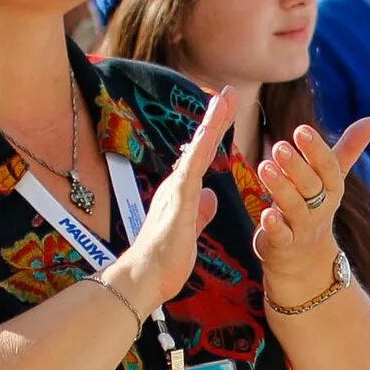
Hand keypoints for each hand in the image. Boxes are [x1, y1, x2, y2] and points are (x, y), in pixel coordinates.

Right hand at [106, 88, 232, 319]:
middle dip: (214, 118)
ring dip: (210, 124)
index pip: (204, 156)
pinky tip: (208, 134)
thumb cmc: (165, 260)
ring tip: (222, 100)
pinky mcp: (177, 202)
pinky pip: (191, 170)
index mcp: (184, 192)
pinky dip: (200, 150)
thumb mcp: (191, 230)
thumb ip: (199, 212)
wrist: (143, 278)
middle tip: (226, 92)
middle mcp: (178, 185)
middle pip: (201, 145)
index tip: (226, 109)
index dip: (215, 133)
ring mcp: (176, 191)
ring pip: (197, 150)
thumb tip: (209, 197)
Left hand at [252, 118, 369, 298]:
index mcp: (332, 189)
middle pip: (312, 186)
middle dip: (297, 166)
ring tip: (264, 167)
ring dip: (281, 189)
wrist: (307, 261)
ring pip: (295, 208)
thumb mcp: (332, 179)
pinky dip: (274, 226)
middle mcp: (320, 208)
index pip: (328, 167)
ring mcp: (302, 228)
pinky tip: (266, 214)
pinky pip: (281, 236)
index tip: (301, 129)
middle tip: (280, 145)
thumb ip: (349, 149)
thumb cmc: (315, 208)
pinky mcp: (283, 246)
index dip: (316, 149)